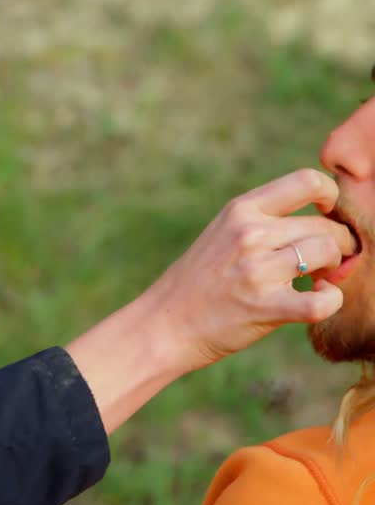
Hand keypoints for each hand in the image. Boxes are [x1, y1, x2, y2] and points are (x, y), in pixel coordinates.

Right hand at [145, 168, 356, 371]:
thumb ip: (266, 222)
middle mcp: (249, 234)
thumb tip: (330, 223)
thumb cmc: (201, 280)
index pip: (307, 181)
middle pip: (326, 226)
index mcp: (241, 210)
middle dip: (339, 244)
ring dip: (334, 269)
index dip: (331, 195)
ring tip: (318, 279)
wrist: (166, 323)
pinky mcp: (265, 307)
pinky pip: (323, 301)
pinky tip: (319, 298)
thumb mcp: (223, 234)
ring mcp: (256, 270)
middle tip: (326, 262)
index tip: (327, 214)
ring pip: (329, 253)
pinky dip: (331, 300)